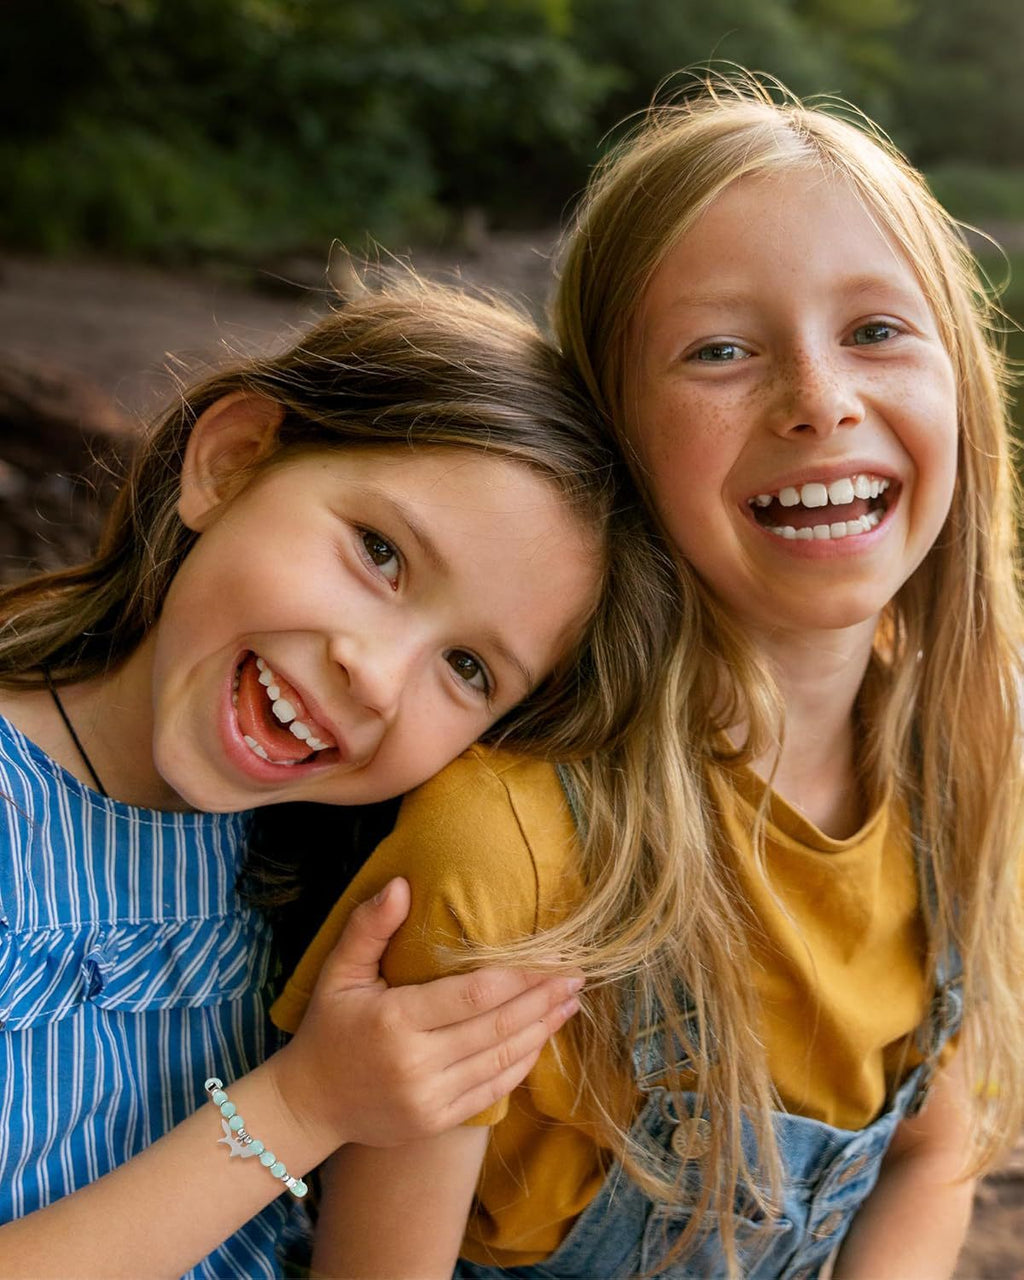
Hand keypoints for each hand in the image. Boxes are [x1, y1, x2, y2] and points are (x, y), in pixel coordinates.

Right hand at [274, 877, 582, 1148]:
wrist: (309, 1105)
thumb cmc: (328, 1029)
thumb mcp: (339, 972)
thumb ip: (369, 926)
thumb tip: (402, 884)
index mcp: (395, 1021)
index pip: (473, 996)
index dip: (520, 978)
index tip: (554, 959)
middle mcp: (417, 1064)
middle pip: (498, 1028)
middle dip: (543, 1000)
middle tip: (578, 976)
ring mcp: (430, 1099)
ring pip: (502, 1061)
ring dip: (542, 1031)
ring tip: (570, 1003)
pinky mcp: (437, 1121)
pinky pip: (492, 1090)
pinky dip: (522, 1064)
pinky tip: (542, 1039)